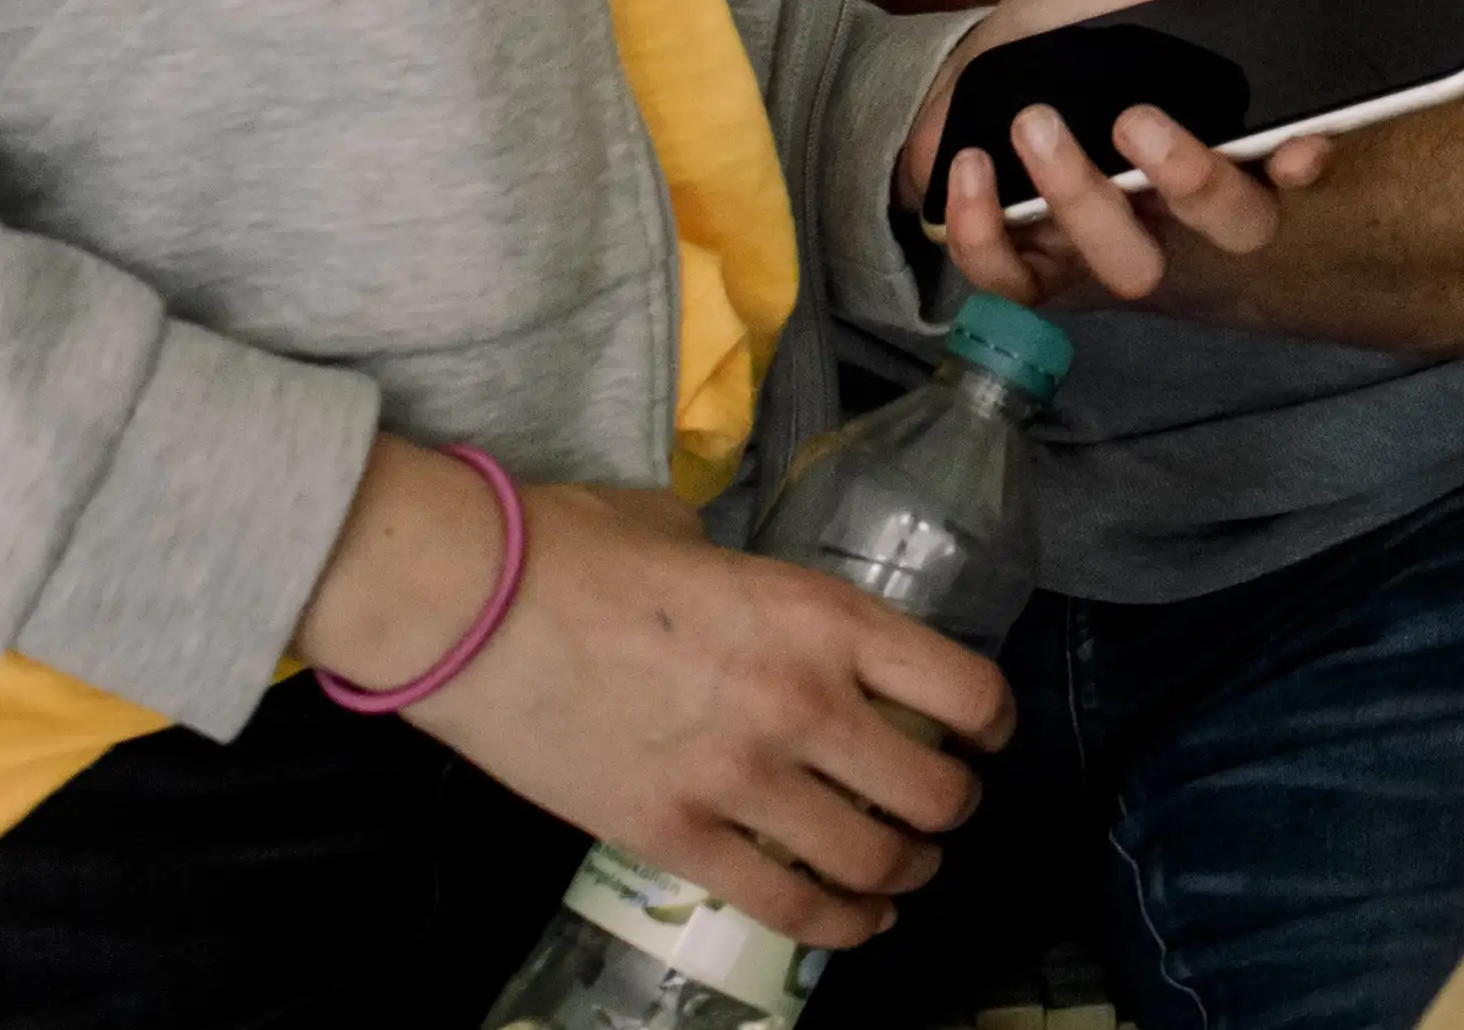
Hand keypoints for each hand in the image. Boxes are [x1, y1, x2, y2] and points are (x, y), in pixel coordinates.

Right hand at [308, 439, 1001, 949]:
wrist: (470, 602)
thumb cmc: (576, 548)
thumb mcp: (699, 538)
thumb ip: (751, 582)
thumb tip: (753, 598)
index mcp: (825, 618)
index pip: (965, 690)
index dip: (993, 725)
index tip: (986, 736)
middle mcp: (806, 703)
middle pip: (935, 792)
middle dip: (954, 809)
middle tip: (943, 810)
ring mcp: (742, 778)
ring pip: (873, 859)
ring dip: (906, 874)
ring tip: (907, 871)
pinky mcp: (674, 837)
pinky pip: (785, 905)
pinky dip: (837, 926)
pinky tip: (855, 924)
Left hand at [909, 0, 1366, 309]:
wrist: (963, 72)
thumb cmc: (1073, 27)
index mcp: (1223, 136)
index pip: (1293, 170)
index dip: (1304, 169)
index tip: (1296, 143)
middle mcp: (1179, 204)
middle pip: (1235, 230)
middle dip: (1194, 181)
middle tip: (1135, 119)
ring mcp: (1107, 244)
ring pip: (1131, 268)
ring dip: (1082, 198)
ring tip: (1033, 122)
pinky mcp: (1030, 270)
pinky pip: (1018, 282)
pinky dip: (985, 230)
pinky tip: (973, 168)